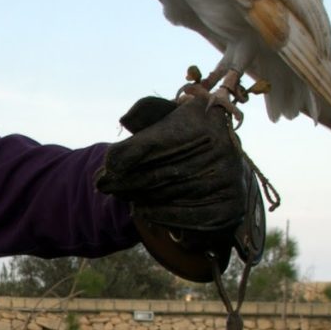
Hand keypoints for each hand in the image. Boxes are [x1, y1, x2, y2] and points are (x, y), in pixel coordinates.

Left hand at [95, 97, 264, 281]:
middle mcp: (221, 147)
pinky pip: (183, 216)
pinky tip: (142, 209)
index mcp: (205, 118)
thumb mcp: (169, 117)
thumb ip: (146, 113)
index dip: (127, 154)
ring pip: (167, 194)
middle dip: (124, 179)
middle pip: (158, 171)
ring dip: (137, 197)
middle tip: (102, 184)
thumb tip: (126, 120)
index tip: (108, 164)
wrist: (223, 167)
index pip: (155, 141)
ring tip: (120, 194)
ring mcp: (228, 180)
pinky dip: (158, 215)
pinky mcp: (229, 207)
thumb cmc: (185, 138)